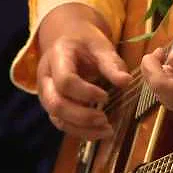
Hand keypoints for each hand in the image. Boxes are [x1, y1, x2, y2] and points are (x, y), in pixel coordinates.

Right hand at [37, 3, 132, 138]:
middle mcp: (46, 78)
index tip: (105, 96)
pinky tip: (101, 132)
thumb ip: (112, 64)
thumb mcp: (101, 46)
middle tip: (105, 119)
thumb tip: (126, 82)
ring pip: (57, 118)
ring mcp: (47, 94)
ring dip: (82, 129)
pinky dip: (81, 131)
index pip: (64, 80)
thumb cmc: (86, 43)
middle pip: (55, 104)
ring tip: (107, 131)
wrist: (69, 40)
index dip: (85, 92)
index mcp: (57, 57)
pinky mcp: (53, 105)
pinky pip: (62, 124)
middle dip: (81, 116)